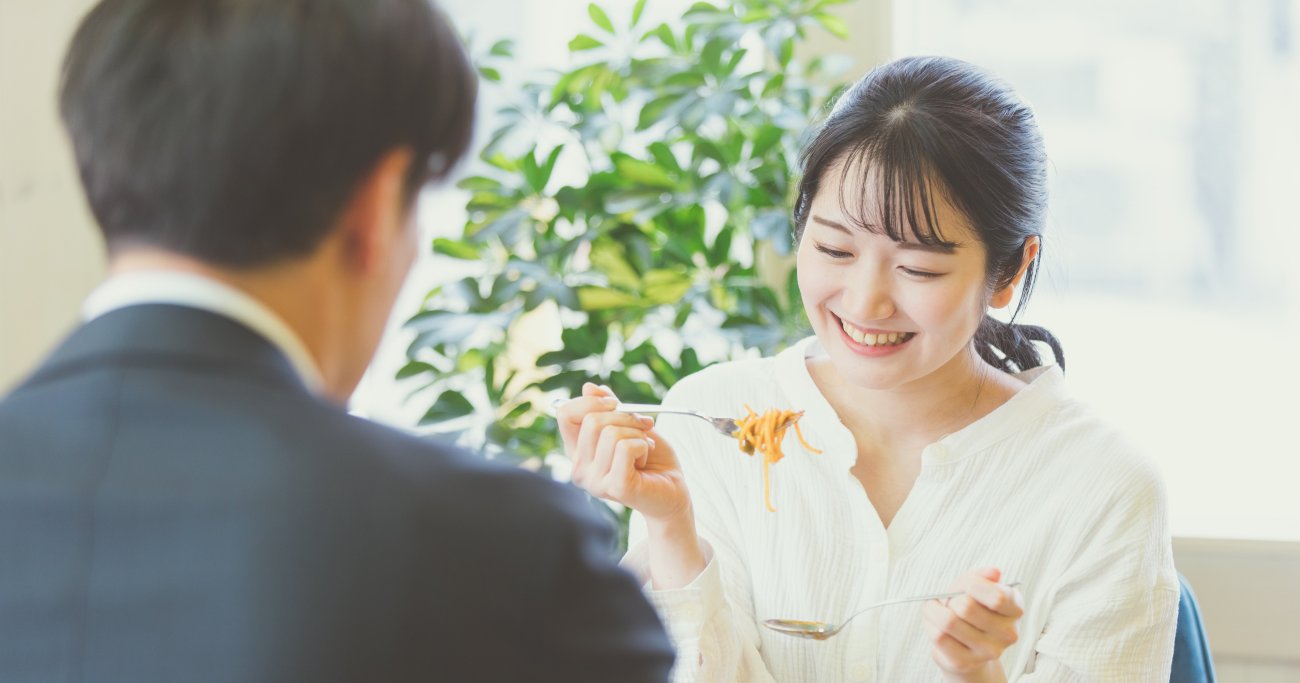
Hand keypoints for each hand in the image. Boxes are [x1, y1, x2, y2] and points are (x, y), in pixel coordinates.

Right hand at [556, 382, 690, 523]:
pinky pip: (626, 447)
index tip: (616, 404)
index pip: (565, 413)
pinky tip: (645, 461)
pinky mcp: (615, 487)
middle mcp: (579, 468)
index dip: (591, 401)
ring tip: (645, 449)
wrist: (673, 489)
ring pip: (611, 433)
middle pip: (592, 420)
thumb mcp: (629, 424)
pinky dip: (643, 446)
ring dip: (638, 434)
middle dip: (625, 417)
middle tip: (642, 428)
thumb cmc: (651, 459)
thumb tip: (589, 387)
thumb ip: (609, 408)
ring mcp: (595, 481)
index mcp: (578, 451)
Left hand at [922, 567, 1022, 682]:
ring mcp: (989, 651)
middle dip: (950, 597)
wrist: (966, 645)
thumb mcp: (977, 587)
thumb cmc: (972, 608)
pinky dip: (930, 625)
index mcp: (1015, 609)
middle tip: (947, 598)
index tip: (964, 583)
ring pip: (949, 622)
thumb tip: (993, 572)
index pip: (997, 597)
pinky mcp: (966, 663)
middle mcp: (1008, 633)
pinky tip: (934, 623)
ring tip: (935, 608)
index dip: (972, 584)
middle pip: (967, 607)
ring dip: (934, 610)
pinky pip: (939, 637)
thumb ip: (982, 576)